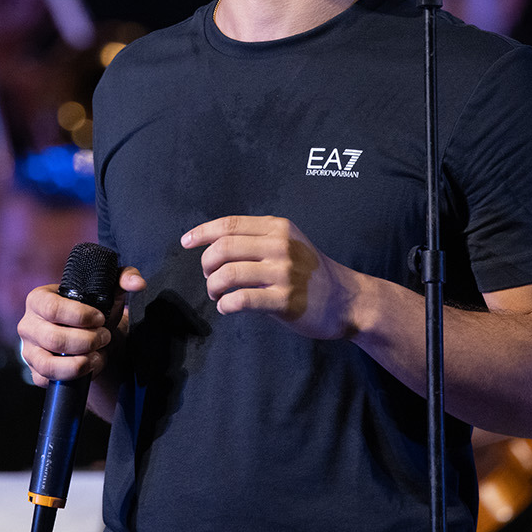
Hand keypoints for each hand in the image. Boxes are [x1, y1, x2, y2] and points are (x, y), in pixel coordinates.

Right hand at [17, 268, 145, 387]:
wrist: (91, 336)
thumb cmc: (94, 309)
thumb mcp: (108, 290)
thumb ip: (124, 278)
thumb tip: (138, 284)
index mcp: (38, 300)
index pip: (52, 308)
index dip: (80, 316)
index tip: (100, 318)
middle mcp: (28, 325)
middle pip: (53, 339)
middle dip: (86, 341)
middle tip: (104, 337)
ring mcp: (29, 352)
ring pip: (48, 365)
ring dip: (80, 362)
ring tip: (97, 354)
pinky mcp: (35, 373)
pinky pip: (49, 381)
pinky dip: (74, 377)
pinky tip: (90, 366)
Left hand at [183, 215, 361, 340]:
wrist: (346, 300)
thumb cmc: (310, 273)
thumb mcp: (288, 243)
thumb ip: (257, 239)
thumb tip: (212, 243)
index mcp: (278, 228)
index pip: (229, 224)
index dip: (202, 232)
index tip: (186, 242)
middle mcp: (280, 246)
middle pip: (223, 248)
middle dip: (206, 264)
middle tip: (209, 277)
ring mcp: (283, 273)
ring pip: (227, 274)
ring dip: (213, 286)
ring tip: (217, 294)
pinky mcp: (285, 300)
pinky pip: (241, 300)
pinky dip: (225, 304)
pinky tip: (227, 307)